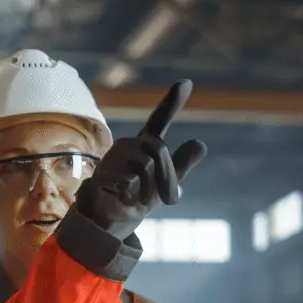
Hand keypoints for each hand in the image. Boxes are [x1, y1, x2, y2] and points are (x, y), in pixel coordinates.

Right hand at [73, 80, 207, 239]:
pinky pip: (126, 178)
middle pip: (157, 147)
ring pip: (143, 164)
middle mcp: (128, 145)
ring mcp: (113, 157)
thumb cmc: (136, 197)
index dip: (172, 102)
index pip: (159, 120)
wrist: (108, 220)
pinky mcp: (102, 172)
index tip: (186, 83)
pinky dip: (131, 194)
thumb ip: (181, 165)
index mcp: (145, 144)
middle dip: (167, 175)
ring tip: (141, 200)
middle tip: (170, 200)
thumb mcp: (164, 184)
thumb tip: (200, 143)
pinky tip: (124, 198)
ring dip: (148, 188)